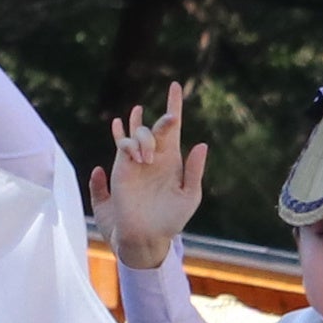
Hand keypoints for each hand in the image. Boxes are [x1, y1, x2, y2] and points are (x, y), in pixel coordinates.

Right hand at [90, 84, 206, 272]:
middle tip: (171, 120)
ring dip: (144, 137)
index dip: (174, 106)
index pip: (174, 128)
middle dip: (162, 121)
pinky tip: (122, 132)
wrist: (145, 236)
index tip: (175, 86)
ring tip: (146, 159)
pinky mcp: (121, 168)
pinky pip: (120, 144)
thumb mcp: (189, 196)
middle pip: (155, 127)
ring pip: (137, 133)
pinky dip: (123, 137)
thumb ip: (195, 171)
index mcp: (173, 160)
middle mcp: (154, 156)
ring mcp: (136, 161)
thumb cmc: (170, 220)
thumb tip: (201, 144)